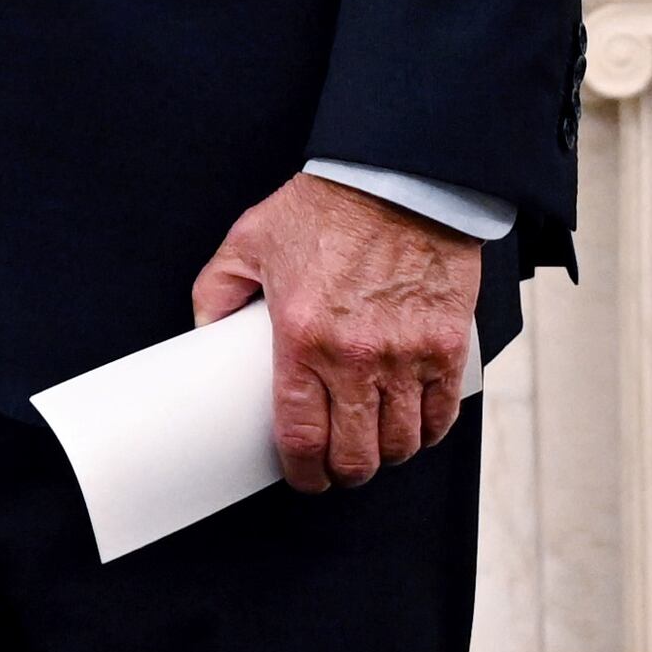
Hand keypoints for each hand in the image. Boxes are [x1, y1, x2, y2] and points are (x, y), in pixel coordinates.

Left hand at [189, 175, 478, 494]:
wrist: (399, 177)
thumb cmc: (328, 206)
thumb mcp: (251, 240)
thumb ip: (218, 289)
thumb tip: (203, 331)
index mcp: (302, 337)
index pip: (301, 436)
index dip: (302, 472)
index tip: (303, 475)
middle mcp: (356, 356)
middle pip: (355, 454)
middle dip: (343, 472)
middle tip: (338, 465)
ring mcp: (407, 355)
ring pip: (400, 443)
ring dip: (386, 454)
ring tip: (374, 444)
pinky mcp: (447, 345)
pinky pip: (442, 414)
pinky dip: (427, 431)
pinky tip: (414, 425)